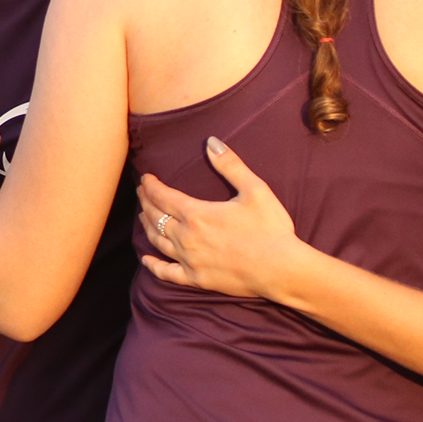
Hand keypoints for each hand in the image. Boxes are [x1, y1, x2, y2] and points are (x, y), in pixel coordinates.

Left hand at [136, 136, 302, 298]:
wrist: (280, 269)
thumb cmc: (270, 228)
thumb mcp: (254, 190)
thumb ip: (230, 165)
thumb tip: (211, 142)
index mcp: (197, 214)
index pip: (163, 197)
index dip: (151, 186)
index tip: (146, 178)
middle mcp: (187, 237)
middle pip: (156, 217)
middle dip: (147, 202)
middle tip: (142, 193)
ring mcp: (189, 260)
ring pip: (157, 242)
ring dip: (147, 227)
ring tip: (143, 216)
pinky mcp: (196, 279)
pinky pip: (166, 273)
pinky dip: (153, 265)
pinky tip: (147, 259)